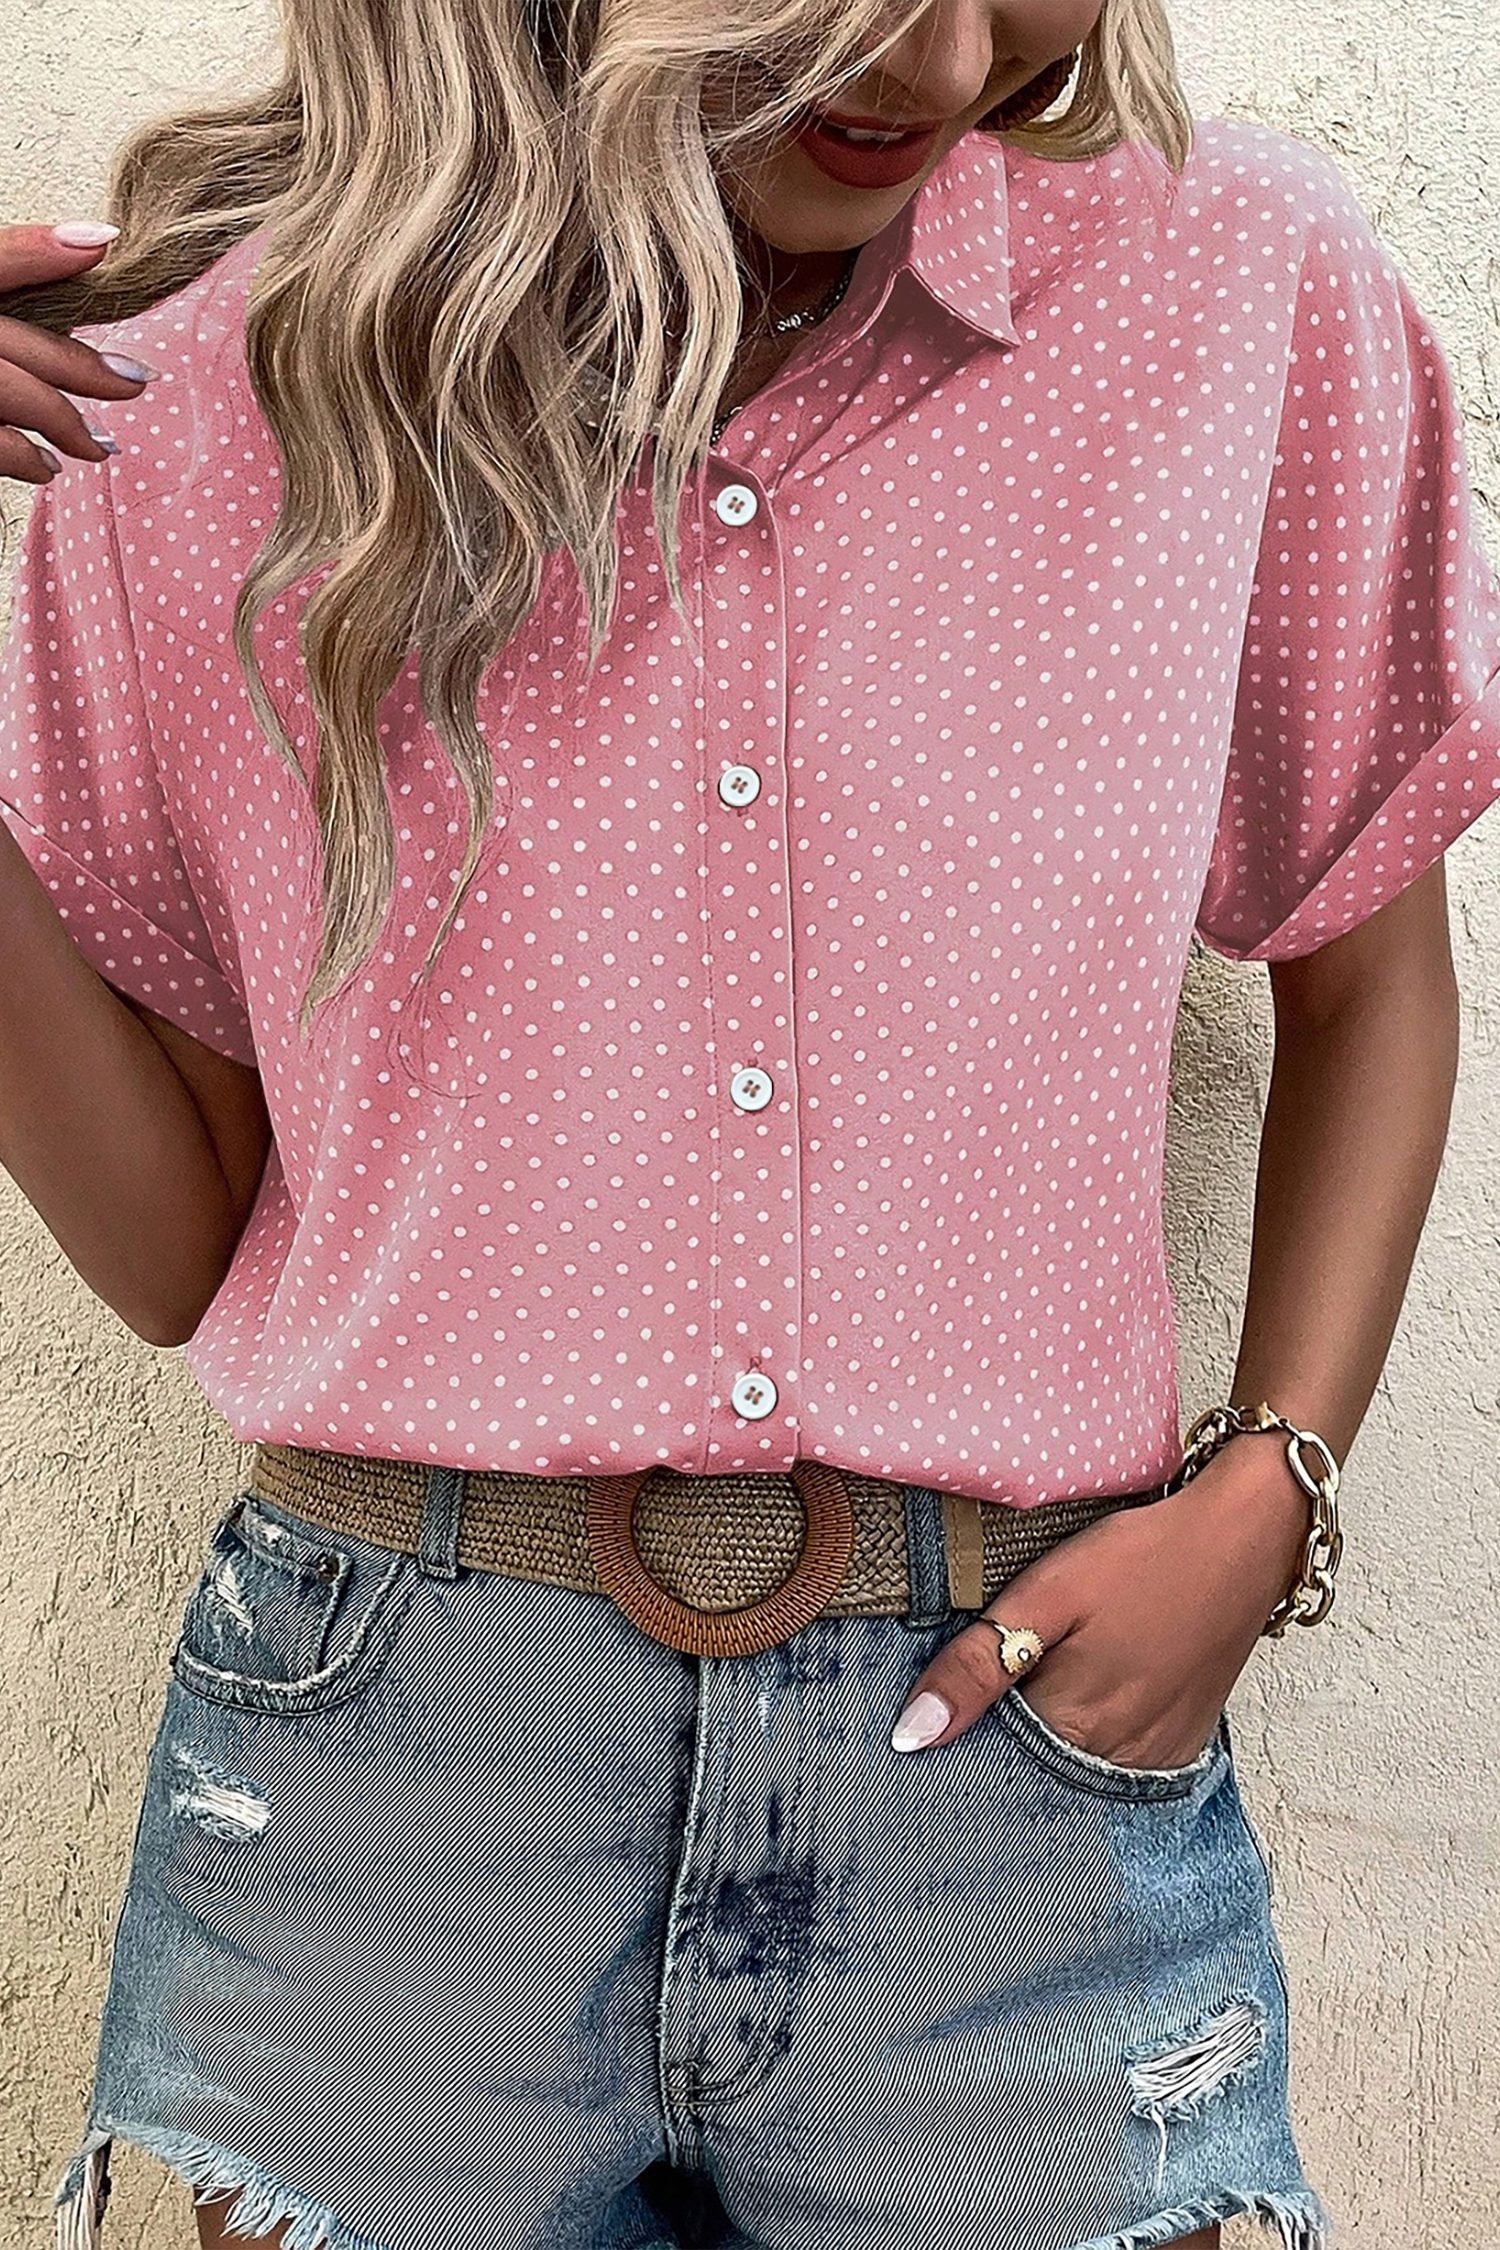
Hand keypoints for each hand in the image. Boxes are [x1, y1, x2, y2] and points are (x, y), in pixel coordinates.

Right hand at [0, 221, 155, 485]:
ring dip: (66, 423)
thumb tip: (91, 246)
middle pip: (18, 340)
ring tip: (96, 444)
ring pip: (14, 395)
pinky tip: (47, 466)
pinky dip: (25, 458)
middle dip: (85, 365)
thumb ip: (7, 276)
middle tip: (135, 380)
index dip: (40, 249)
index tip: (102, 243)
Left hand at [890, 1447, 1311, 1761]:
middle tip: (991, 1690)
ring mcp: (1157, 1757)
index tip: (942, 1712)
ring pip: (1077, 1769)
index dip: (961, 1737)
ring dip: (1050, 1741)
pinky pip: (1122, 1763)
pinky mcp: (1184, 1742)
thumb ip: (978, 1665)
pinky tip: (1088, 1696)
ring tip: (1041, 1685)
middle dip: (1003, 1743)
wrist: (1243, 1539)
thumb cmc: (1143, 1558)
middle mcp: (1117, 1760)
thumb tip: (912, 1736)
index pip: (988, 1764)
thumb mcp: (1047, 1594)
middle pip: (1034, 1773)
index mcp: (1072, 1726)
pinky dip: (1096, 1740)